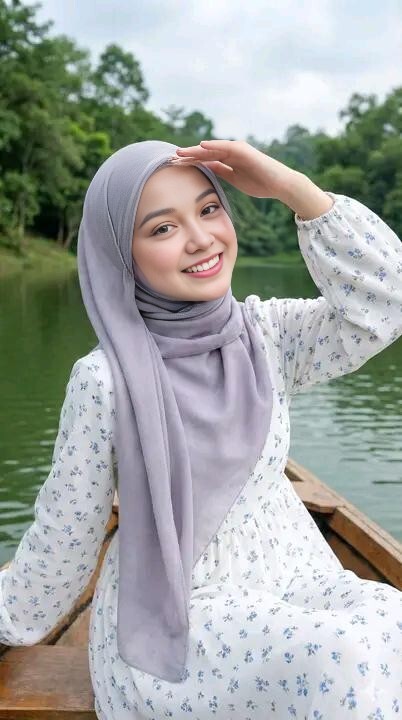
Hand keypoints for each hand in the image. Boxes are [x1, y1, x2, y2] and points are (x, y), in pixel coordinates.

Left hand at [171, 139, 298, 199]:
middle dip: (188, 155)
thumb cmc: (261, 183)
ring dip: (196, 149)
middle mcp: (231, 152)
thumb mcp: (235, 179)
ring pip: (212, 148)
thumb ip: (222, 171)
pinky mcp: (244, 151)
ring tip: (181, 151)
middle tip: (171, 157)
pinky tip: (202, 146)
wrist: (280, 185)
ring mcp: (237, 150)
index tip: (175, 165)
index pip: (205, 160)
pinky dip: (214, 145)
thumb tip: (207, 169)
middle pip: (205, 152)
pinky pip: (226, 147)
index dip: (190, 162)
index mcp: (228, 160)